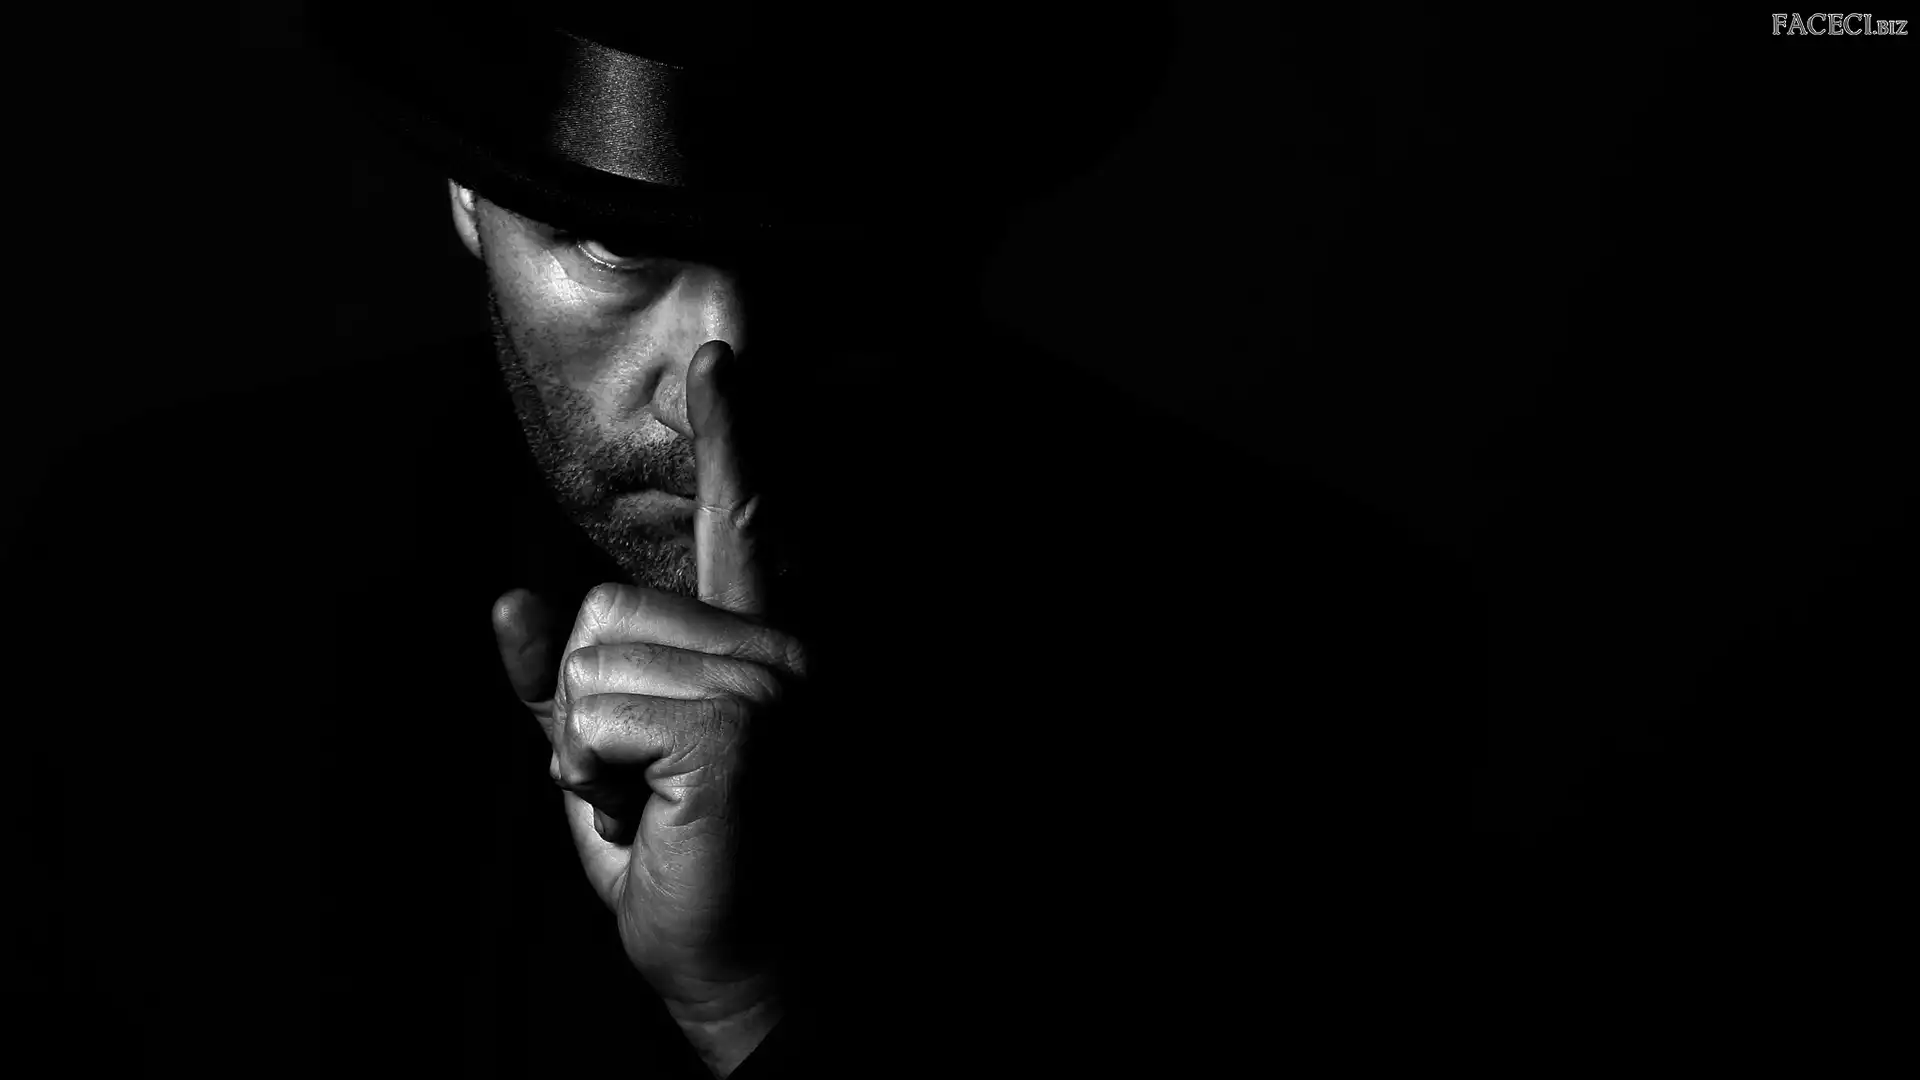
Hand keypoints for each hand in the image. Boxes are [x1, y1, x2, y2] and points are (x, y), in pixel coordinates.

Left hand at [493, 341, 802, 1074]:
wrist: (751, 967)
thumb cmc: (694, 862)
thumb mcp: (608, 763)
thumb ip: (559, 684)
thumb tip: (505, 602)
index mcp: (759, 646)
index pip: (739, 523)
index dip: (730, 436)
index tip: (722, 357)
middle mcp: (779, 645)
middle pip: (601, 609)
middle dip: (588, 712)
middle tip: (657, 788)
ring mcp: (767, 679)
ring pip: (587, 660)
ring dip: (591, 753)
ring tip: (664, 804)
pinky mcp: (737, 722)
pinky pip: (587, 715)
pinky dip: (595, 780)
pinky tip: (661, 816)